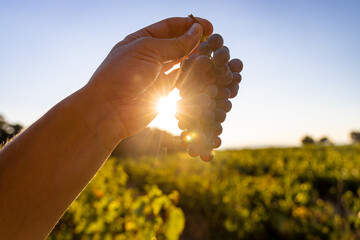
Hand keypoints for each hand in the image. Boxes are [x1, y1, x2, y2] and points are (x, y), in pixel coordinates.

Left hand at [85, 17, 212, 138]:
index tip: (209, 27)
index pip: (171, 26)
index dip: (190, 25)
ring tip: (211, 58)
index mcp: (142, 39)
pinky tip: (204, 72)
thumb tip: (196, 31)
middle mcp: (151, 54)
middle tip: (214, 43)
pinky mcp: (164, 90)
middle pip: (178, 43)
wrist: (110, 110)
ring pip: (183, 61)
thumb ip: (174, 43)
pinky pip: (183, 79)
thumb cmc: (122, 75)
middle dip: (196, 41)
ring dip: (197, 58)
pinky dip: (194, 75)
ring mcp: (158, 72)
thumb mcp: (148, 51)